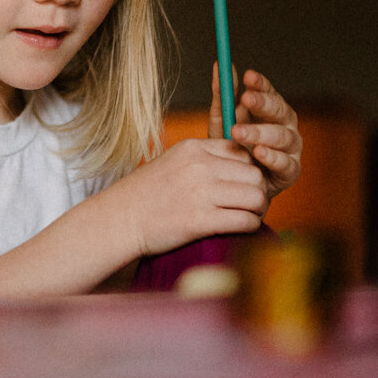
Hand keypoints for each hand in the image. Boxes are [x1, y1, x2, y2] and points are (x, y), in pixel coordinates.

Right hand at [102, 137, 267, 258]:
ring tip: (248, 216)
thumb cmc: (146, 195)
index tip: (244, 185)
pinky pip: (245, 221)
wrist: (119, 219)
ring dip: (258, 210)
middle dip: (258, 191)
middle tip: (252, 205)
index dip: (250, 170)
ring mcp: (200, 192)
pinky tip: (240, 229)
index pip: (243, 152)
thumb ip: (204, 160)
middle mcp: (199, 166)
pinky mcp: (200, 220)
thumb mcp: (173, 162)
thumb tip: (241, 167)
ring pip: (256, 197)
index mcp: (193, 148)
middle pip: (255, 174)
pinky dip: (250, 227)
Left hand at [212, 63, 301, 201]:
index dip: (260, 83)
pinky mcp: (291, 171)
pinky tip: (259, 153)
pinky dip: (273, 157)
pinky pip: (285, 163)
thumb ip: (222, 95)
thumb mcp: (221, 121)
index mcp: (270, 110)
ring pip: (282, 136)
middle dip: (263, 104)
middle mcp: (285, 125)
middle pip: (280, 110)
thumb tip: (219, 64)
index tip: (248, 75)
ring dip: (261, 132)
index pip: (269, 92)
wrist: (234, 186)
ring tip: (240, 132)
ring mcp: (291, 148)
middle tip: (245, 100)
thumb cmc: (231, 149)